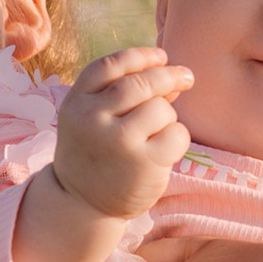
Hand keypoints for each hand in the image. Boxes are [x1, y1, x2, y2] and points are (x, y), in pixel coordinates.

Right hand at [49, 47, 193, 221]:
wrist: (83, 204)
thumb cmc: (95, 153)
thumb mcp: (92, 118)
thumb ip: (121, 93)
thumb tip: (171, 72)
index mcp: (76, 103)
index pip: (110, 66)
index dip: (141, 56)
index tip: (161, 57)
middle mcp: (93, 119)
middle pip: (141, 82)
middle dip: (169, 75)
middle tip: (186, 77)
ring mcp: (118, 141)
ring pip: (161, 108)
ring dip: (168, 116)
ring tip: (156, 133)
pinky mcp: (143, 163)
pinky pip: (177, 133)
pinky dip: (178, 138)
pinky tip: (165, 150)